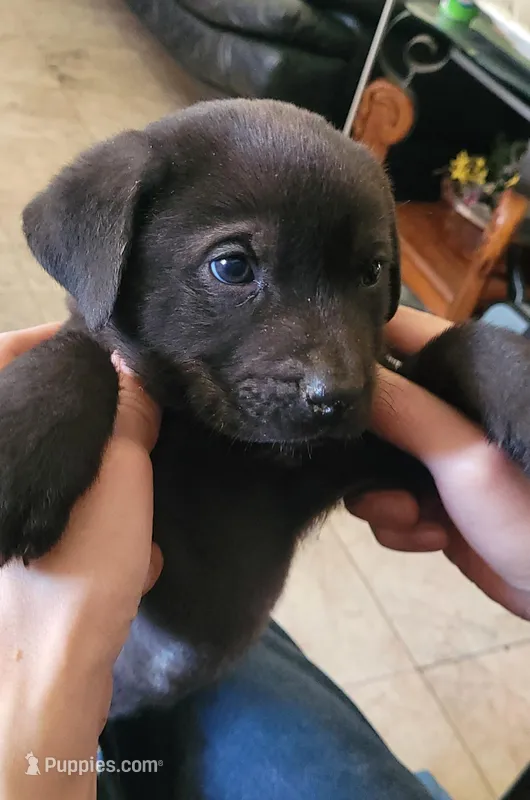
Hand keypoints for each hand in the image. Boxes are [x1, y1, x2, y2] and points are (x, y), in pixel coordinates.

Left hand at [0, 324, 161, 798]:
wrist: (46, 685)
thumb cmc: (75, 568)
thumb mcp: (118, 476)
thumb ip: (127, 414)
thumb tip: (133, 374)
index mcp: (0, 454)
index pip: (5, 359)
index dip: (47, 344)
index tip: (96, 351)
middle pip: (37, 426)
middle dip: (90, 432)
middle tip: (134, 431)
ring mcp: (2, 529)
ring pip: (52, 480)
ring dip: (98, 490)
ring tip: (137, 512)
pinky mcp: (12, 565)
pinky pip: (54, 525)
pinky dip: (88, 530)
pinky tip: (127, 559)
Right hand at [346, 306, 529, 619]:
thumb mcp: (465, 455)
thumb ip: (402, 411)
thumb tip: (333, 381)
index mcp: (463, 370)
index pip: (394, 331)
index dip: (353, 345)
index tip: (316, 376)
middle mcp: (445, 406)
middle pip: (372, 404)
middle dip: (361, 446)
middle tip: (368, 471)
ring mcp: (437, 455)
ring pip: (372, 460)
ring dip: (380, 496)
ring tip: (411, 516)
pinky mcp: (433, 499)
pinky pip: (387, 502)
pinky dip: (400, 524)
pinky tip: (430, 538)